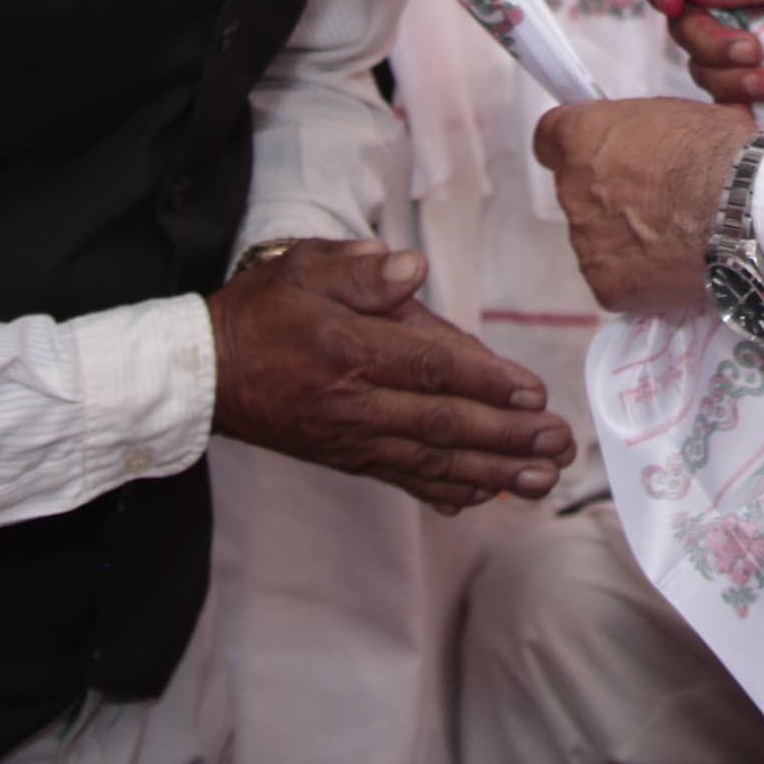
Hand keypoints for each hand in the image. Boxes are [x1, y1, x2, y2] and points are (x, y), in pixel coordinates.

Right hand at [207, 239, 572, 513]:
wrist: (204, 374)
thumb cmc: (262, 310)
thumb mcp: (303, 268)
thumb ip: (359, 269)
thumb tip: (414, 268)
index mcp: (350, 349)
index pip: (431, 368)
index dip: (486, 381)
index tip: (534, 393)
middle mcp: (355, 402)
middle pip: (443, 424)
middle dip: (508, 438)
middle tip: (560, 445)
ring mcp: (352, 438)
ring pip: (431, 461)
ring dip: (492, 473)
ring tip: (542, 480)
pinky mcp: (346, 458)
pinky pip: (403, 479)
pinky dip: (445, 491)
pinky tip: (483, 496)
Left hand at [531, 98, 748, 314]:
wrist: (744, 209)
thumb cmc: (718, 152)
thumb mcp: (674, 114)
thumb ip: (638, 132)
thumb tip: (643, 144)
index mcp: (582, 138)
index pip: (549, 140)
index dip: (574, 147)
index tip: (594, 153)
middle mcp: (572, 190)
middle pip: (579, 194)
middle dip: (610, 197)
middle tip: (658, 199)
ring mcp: (587, 243)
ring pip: (598, 240)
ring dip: (627, 238)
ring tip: (678, 234)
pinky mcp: (607, 286)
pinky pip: (618, 280)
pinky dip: (642, 277)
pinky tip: (676, 264)